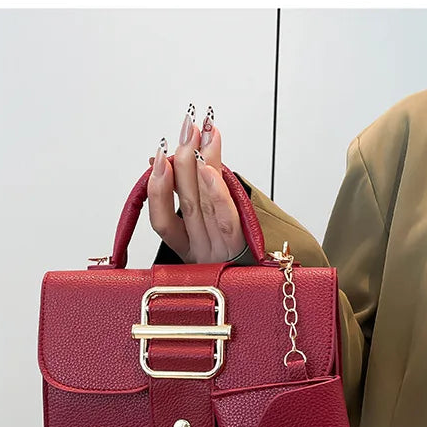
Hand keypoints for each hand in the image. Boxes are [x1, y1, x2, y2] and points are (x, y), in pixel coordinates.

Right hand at [147, 104, 246, 263]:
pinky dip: (214, 191)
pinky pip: (225, 218)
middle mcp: (202, 252)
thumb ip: (186, 199)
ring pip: (203, 203)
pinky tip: (208, 166)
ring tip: (201, 131)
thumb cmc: (243, 264)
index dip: (157, 190)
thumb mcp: (210, 237)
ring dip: (200, 162)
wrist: (269, 299)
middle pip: (186, 204)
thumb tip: (159, 162)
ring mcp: (220, 252)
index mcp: (189, 251)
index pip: (163, 222)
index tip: (158, 156)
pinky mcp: (241, 249)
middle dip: (183, 160)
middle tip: (186, 127)